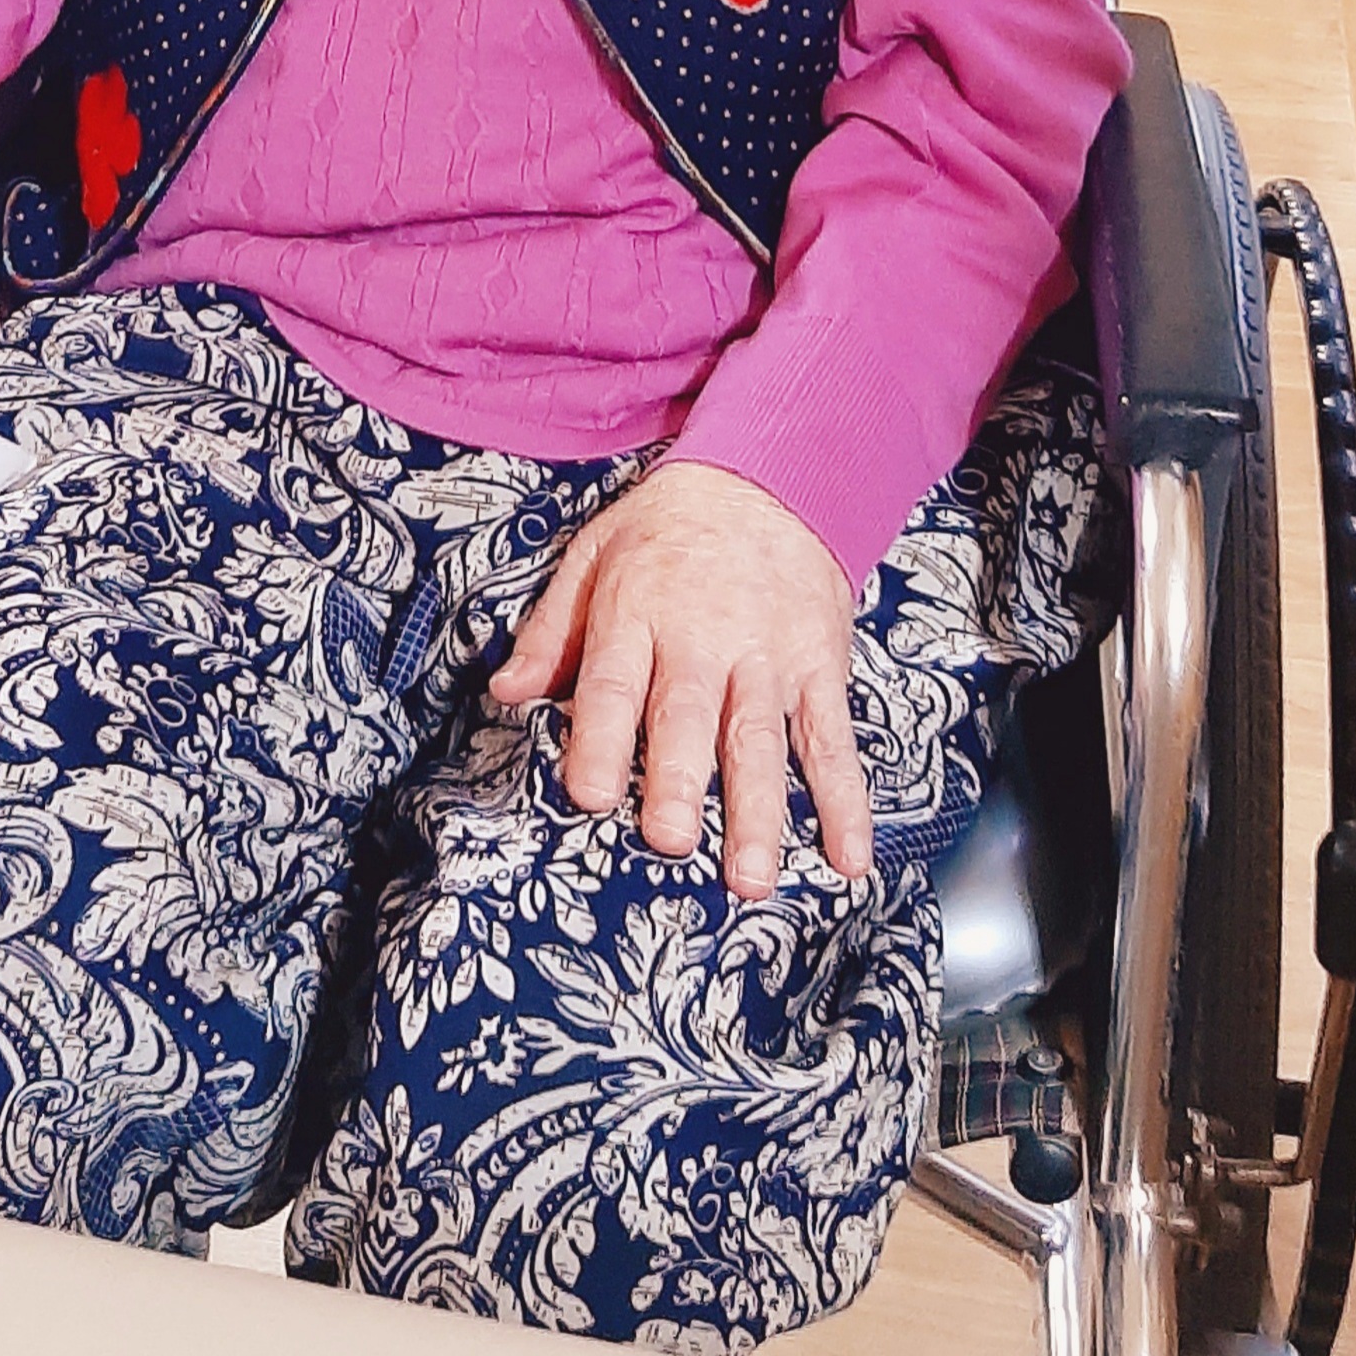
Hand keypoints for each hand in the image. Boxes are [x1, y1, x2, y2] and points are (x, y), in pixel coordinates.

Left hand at [491, 460, 873, 898]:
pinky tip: (848, 857)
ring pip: (760, 740)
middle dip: (678, 781)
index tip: (587, 794)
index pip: (611, 682)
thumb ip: (550, 631)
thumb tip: (507, 695)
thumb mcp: (594, 555)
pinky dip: (846, 801)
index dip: (596, 739)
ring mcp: (767, 657)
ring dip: (759, 812)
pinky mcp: (819, 668)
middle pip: (687, 717)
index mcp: (636, 611)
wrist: (770, 477)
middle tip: (669, 841)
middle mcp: (703, 639)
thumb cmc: (667, 529)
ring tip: (750, 878)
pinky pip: (834, 741)